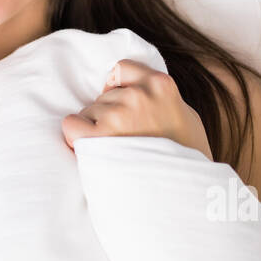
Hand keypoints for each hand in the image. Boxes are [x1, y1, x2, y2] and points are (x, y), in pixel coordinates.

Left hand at [61, 58, 212, 160]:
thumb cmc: (188, 157)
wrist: (186, 192)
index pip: (121, 69)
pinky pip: (72, 125)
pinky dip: (76, 137)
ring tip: (119, 153)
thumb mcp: (186, 116)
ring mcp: (118, 114)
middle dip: (110, 115)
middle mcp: (138, 95)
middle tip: (127, 142)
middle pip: (103, 95)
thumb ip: (159, 99)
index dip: (119, 89)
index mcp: (161, 84)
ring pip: (89, 112)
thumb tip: (135, 92)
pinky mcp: (100, 136)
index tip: (124, 109)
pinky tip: (93, 150)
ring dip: (97, 130)